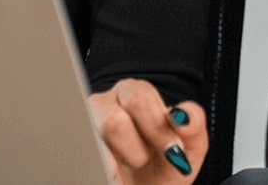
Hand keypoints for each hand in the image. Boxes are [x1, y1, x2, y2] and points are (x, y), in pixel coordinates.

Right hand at [89, 79, 206, 184]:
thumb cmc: (165, 166)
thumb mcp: (189, 146)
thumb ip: (194, 123)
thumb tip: (181, 116)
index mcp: (135, 92)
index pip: (139, 100)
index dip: (157, 131)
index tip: (174, 154)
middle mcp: (105, 103)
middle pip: (112, 123)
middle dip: (136, 151)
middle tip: (145, 163)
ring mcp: (84, 126)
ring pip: (92, 144)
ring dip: (116, 163)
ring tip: (128, 168)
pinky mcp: (73, 146)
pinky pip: (82, 158)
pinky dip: (105, 171)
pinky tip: (114, 175)